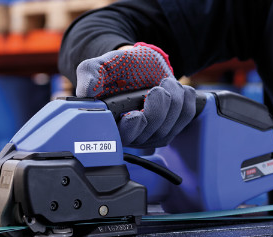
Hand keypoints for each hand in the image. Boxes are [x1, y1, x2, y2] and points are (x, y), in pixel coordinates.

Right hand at [76, 43, 196, 147]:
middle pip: (152, 133)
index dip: (132, 129)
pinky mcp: (173, 125)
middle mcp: (134, 133)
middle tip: (156, 89)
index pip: (123, 138)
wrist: (142, 62)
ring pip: (171, 125)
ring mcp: (154, 132)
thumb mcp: (100, 66)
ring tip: (165, 83)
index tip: (136, 115)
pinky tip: (176, 88)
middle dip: (158, 109)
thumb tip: (86, 91)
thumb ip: (90, 75)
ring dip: (173, 99)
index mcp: (113, 124)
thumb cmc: (120, 68)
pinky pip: (186, 116)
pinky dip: (186, 99)